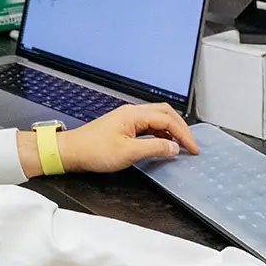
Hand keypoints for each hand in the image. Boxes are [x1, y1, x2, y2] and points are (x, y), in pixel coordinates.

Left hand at [59, 104, 199, 173]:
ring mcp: (127, 118)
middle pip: (165, 113)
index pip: (168, 119)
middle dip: (181, 127)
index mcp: (134, 114)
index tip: (193, 148)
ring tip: (181, 144)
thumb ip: (154, 148)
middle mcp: (132, 112)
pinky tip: (163, 144)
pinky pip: (148, 125)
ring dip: (171, 129)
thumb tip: (173, 147)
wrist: (72, 152)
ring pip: (157, 118)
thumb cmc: (94, 151)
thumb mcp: (128, 153)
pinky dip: (160, 133)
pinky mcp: (124, 126)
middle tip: (191, 144)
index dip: (184, 133)